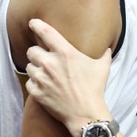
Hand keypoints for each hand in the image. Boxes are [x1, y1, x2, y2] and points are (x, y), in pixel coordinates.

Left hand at [25, 18, 112, 133]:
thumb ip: (103, 55)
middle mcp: (50, 63)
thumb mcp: (102, 68)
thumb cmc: (94, 89)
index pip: (45, 32)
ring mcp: (42, 78)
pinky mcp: (37, 92)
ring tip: (44, 74)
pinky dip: (34, 83)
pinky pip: (29, 82)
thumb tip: (107, 48)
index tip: (33, 23)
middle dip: (37, 53)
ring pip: (29, 66)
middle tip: (44, 59)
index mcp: (65, 53)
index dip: (37, 25)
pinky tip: (43, 86)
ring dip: (35, 68)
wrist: (85, 114)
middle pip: (32, 50)